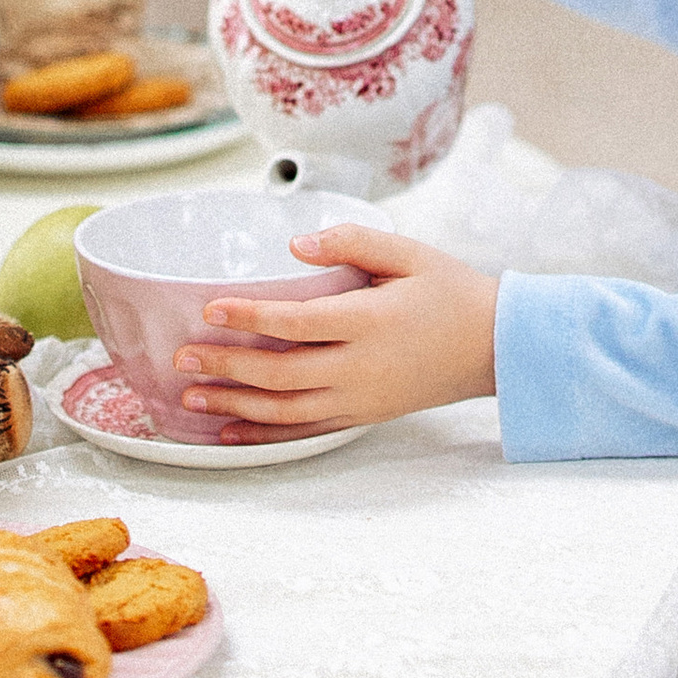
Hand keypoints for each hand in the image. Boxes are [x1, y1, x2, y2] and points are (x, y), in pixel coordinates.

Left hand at [172, 224, 498, 441]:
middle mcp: (361, 367)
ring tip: (190, 396)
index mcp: (370, 321)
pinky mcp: (362, 416)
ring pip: (285, 410)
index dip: (249, 317)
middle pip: (280, 373)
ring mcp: (360, 398)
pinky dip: (263, 434)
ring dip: (234, 405)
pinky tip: (230, 431)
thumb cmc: (451, 292)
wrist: (495, 346)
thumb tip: (296, 243)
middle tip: (182, 355)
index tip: (210, 308)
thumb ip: (351, 242)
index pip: (296, 323)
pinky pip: (305, 431)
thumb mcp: (408, 253)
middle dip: (226, 365)